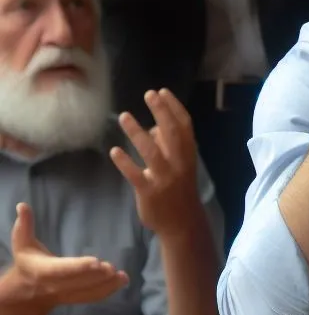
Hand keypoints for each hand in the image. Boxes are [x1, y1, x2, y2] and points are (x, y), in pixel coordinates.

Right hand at [5, 203, 126, 314]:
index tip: (95, 261)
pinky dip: (108, 291)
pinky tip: (123, 282)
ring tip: (123, 277)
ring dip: (106, 286)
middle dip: (95, 277)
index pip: (61, 270)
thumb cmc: (28, 262)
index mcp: (42, 271)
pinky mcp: (76, 298)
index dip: (77, 267)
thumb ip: (24, 225)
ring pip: (87, 293)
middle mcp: (55, 286)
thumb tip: (22, 205)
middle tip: (112, 268)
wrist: (25, 293)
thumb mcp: (22, 244)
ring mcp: (66, 295)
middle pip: (77, 283)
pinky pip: (92, 297)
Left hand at [110, 89, 202, 238]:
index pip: (185, 125)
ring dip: (137, 133)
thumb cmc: (179, 190)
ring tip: (123, 116)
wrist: (182, 223)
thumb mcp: (181, 165)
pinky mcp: (149, 192)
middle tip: (148, 94)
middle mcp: (179, 163)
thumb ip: (170, 146)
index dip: (175, 107)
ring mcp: (165, 178)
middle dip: (161, 111)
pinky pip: (136, 175)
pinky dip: (125, 162)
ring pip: (152, 152)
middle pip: (171, 133)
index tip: (163, 91)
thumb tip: (156, 126)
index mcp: (188, 155)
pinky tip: (114, 151)